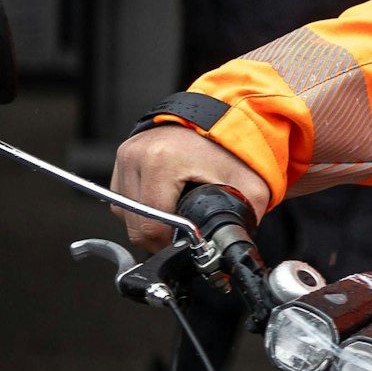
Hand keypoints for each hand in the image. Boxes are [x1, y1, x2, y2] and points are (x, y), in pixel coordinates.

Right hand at [110, 124, 270, 251]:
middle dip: (159, 234)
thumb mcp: (249, 186)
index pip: (151, 226)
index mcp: (162, 162)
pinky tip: (165, 198)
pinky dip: (141, 204)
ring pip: (125, 212)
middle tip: (183, 229)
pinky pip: (122, 195)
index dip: (169, 243)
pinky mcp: (124, 154)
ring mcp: (127, 153)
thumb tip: (234, 254)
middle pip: (135, 222)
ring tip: (176, 210)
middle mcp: (137, 155)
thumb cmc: (236, 149)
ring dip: (148, 219)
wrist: (227, 115)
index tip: (187, 241)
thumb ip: (242, 221)